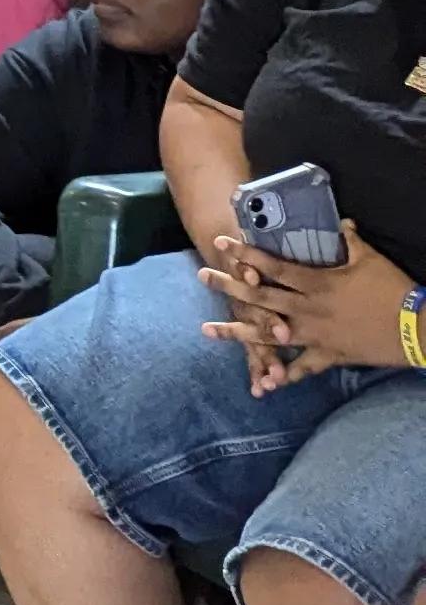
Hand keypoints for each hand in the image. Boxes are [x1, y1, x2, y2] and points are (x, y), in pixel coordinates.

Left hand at [200, 232, 419, 388]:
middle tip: (201, 276)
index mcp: (316, 283)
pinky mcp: (329, 356)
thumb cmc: (393, 290)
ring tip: (207, 329)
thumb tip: (342, 221)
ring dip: (237, 332)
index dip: (246, 253)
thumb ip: (350, 241)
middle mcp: (308, 309)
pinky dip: (285, 375)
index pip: (274, 266)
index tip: (221, 243)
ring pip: (269, 334)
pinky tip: (264, 382)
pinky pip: (303, 368)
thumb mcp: (371, 260)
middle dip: (229, 286)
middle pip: (261, 296)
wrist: (417, 330)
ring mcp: (316, 335)